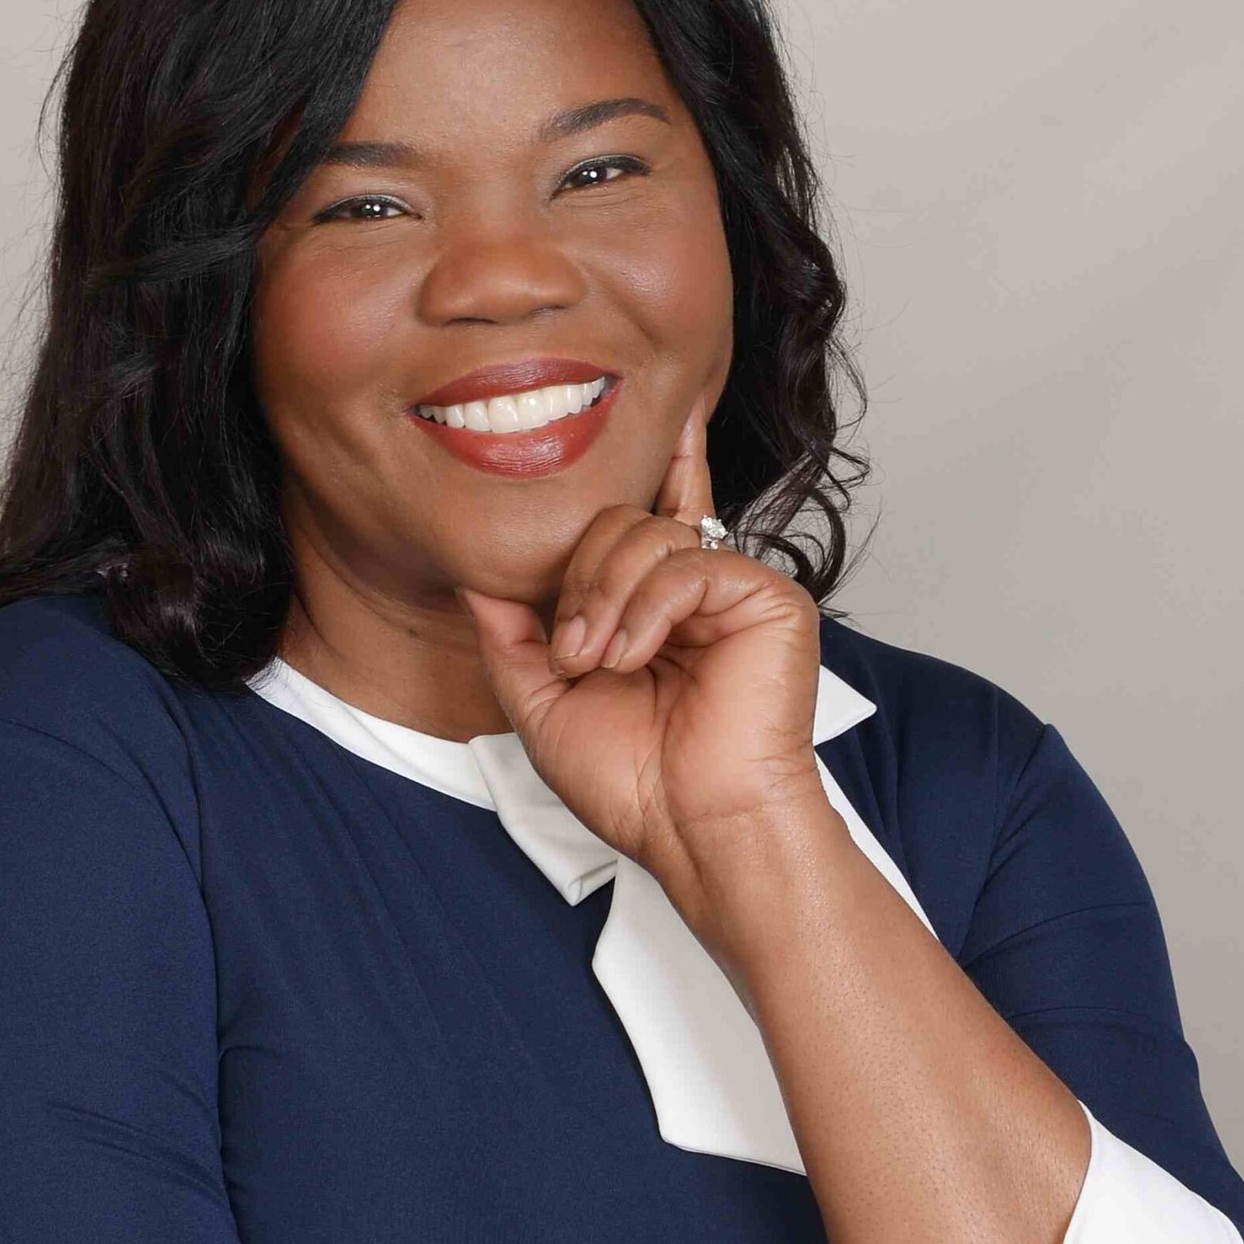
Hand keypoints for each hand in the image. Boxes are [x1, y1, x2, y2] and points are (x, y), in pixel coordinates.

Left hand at [455, 395, 828, 909]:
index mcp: (650, 607)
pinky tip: (635, 656)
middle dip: (579, 582)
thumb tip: (474, 579)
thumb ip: (511, 636)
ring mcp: (732, 590)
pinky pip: (690, 562)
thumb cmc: (633, 781)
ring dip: (604, 597)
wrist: (693, 829)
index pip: (642, 517)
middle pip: (621, 520)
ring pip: (649, 533)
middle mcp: (693, 589)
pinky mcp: (769, 599)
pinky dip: (647, 608)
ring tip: (600, 662)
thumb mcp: (541, 702)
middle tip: (573, 653)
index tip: (646, 414)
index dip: (647, 463)